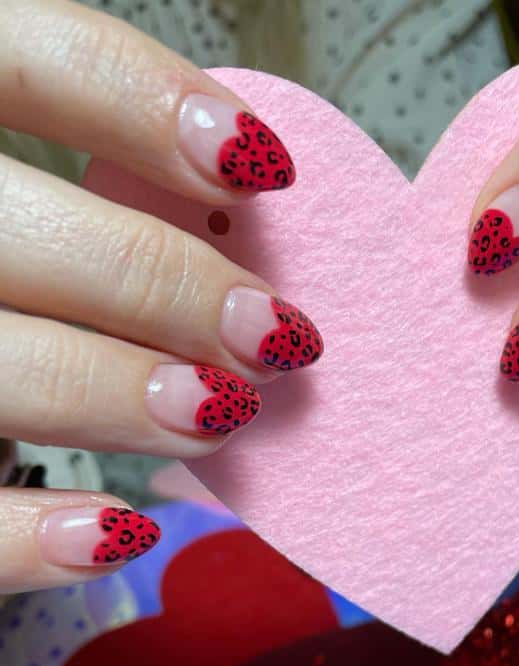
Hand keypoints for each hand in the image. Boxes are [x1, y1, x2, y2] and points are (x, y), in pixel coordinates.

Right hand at [0, 0, 321, 592]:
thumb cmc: (12, 280)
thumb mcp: (35, 220)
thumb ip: (112, 208)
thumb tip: (251, 215)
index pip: (21, 54)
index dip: (143, 98)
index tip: (262, 166)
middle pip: (9, 225)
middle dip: (159, 281)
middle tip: (271, 335)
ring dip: (118, 393)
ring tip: (219, 412)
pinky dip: (28, 537)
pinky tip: (115, 534)